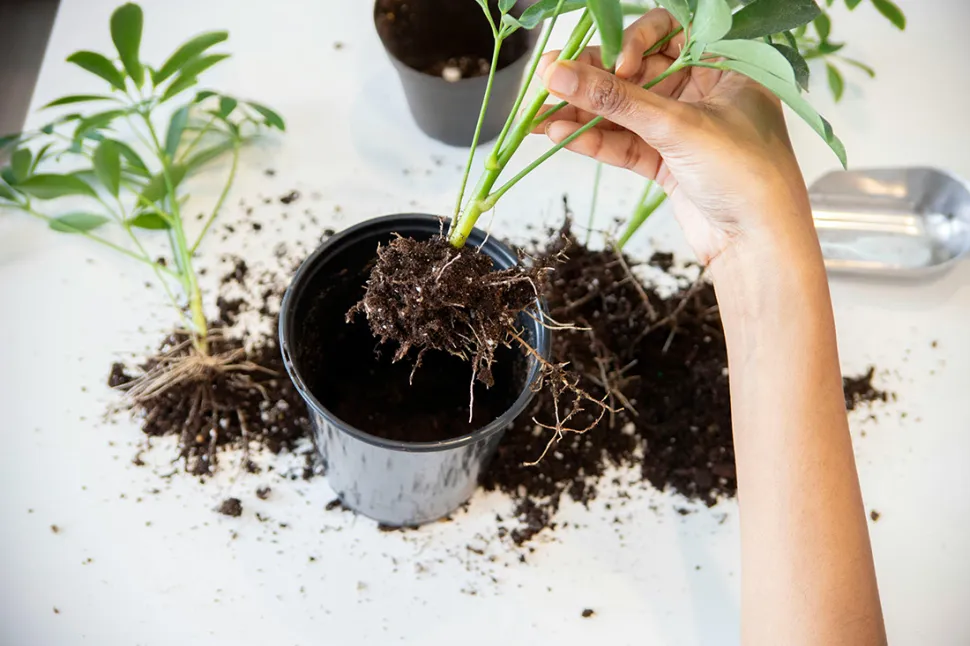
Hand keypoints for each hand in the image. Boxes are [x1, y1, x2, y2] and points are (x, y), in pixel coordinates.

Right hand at [534, 8, 812, 265]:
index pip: (670, 32)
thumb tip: (559, 73)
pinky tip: (561, 135)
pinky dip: (594, 141)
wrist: (759, 246)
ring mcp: (683, 130)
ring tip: (540, 114)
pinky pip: (624, 144)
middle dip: (594, 78)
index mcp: (725, 65)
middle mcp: (704, 92)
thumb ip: (615, 99)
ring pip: (625, 112)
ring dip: (584, 113)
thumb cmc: (746, 174)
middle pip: (637, 73)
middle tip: (550, 79)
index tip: (613, 64)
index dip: (634, 41)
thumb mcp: (678, 126)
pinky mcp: (667, 164)